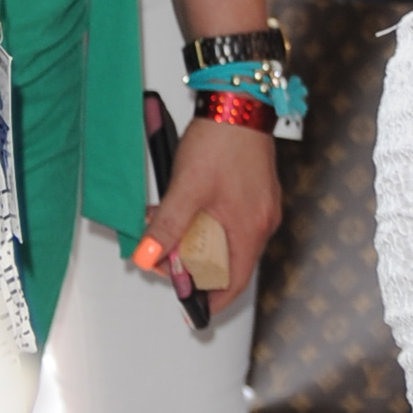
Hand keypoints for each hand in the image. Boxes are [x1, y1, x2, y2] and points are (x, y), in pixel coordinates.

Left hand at [137, 110, 279, 310]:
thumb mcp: (186, 188)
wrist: (240, 103)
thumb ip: (168, 225)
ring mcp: (262, 207)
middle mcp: (262, 223)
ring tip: (169, 230)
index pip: (234, 282)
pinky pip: (232, 222)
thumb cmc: (222, 141)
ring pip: (229, 241)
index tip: (192, 309)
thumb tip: (150, 256)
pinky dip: (208, 225)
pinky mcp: (257, 193)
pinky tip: (186, 210)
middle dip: (195, 266)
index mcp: (250, 229)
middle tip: (166, 260)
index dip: (211, 300)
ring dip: (198, 242)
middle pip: (230, 263)